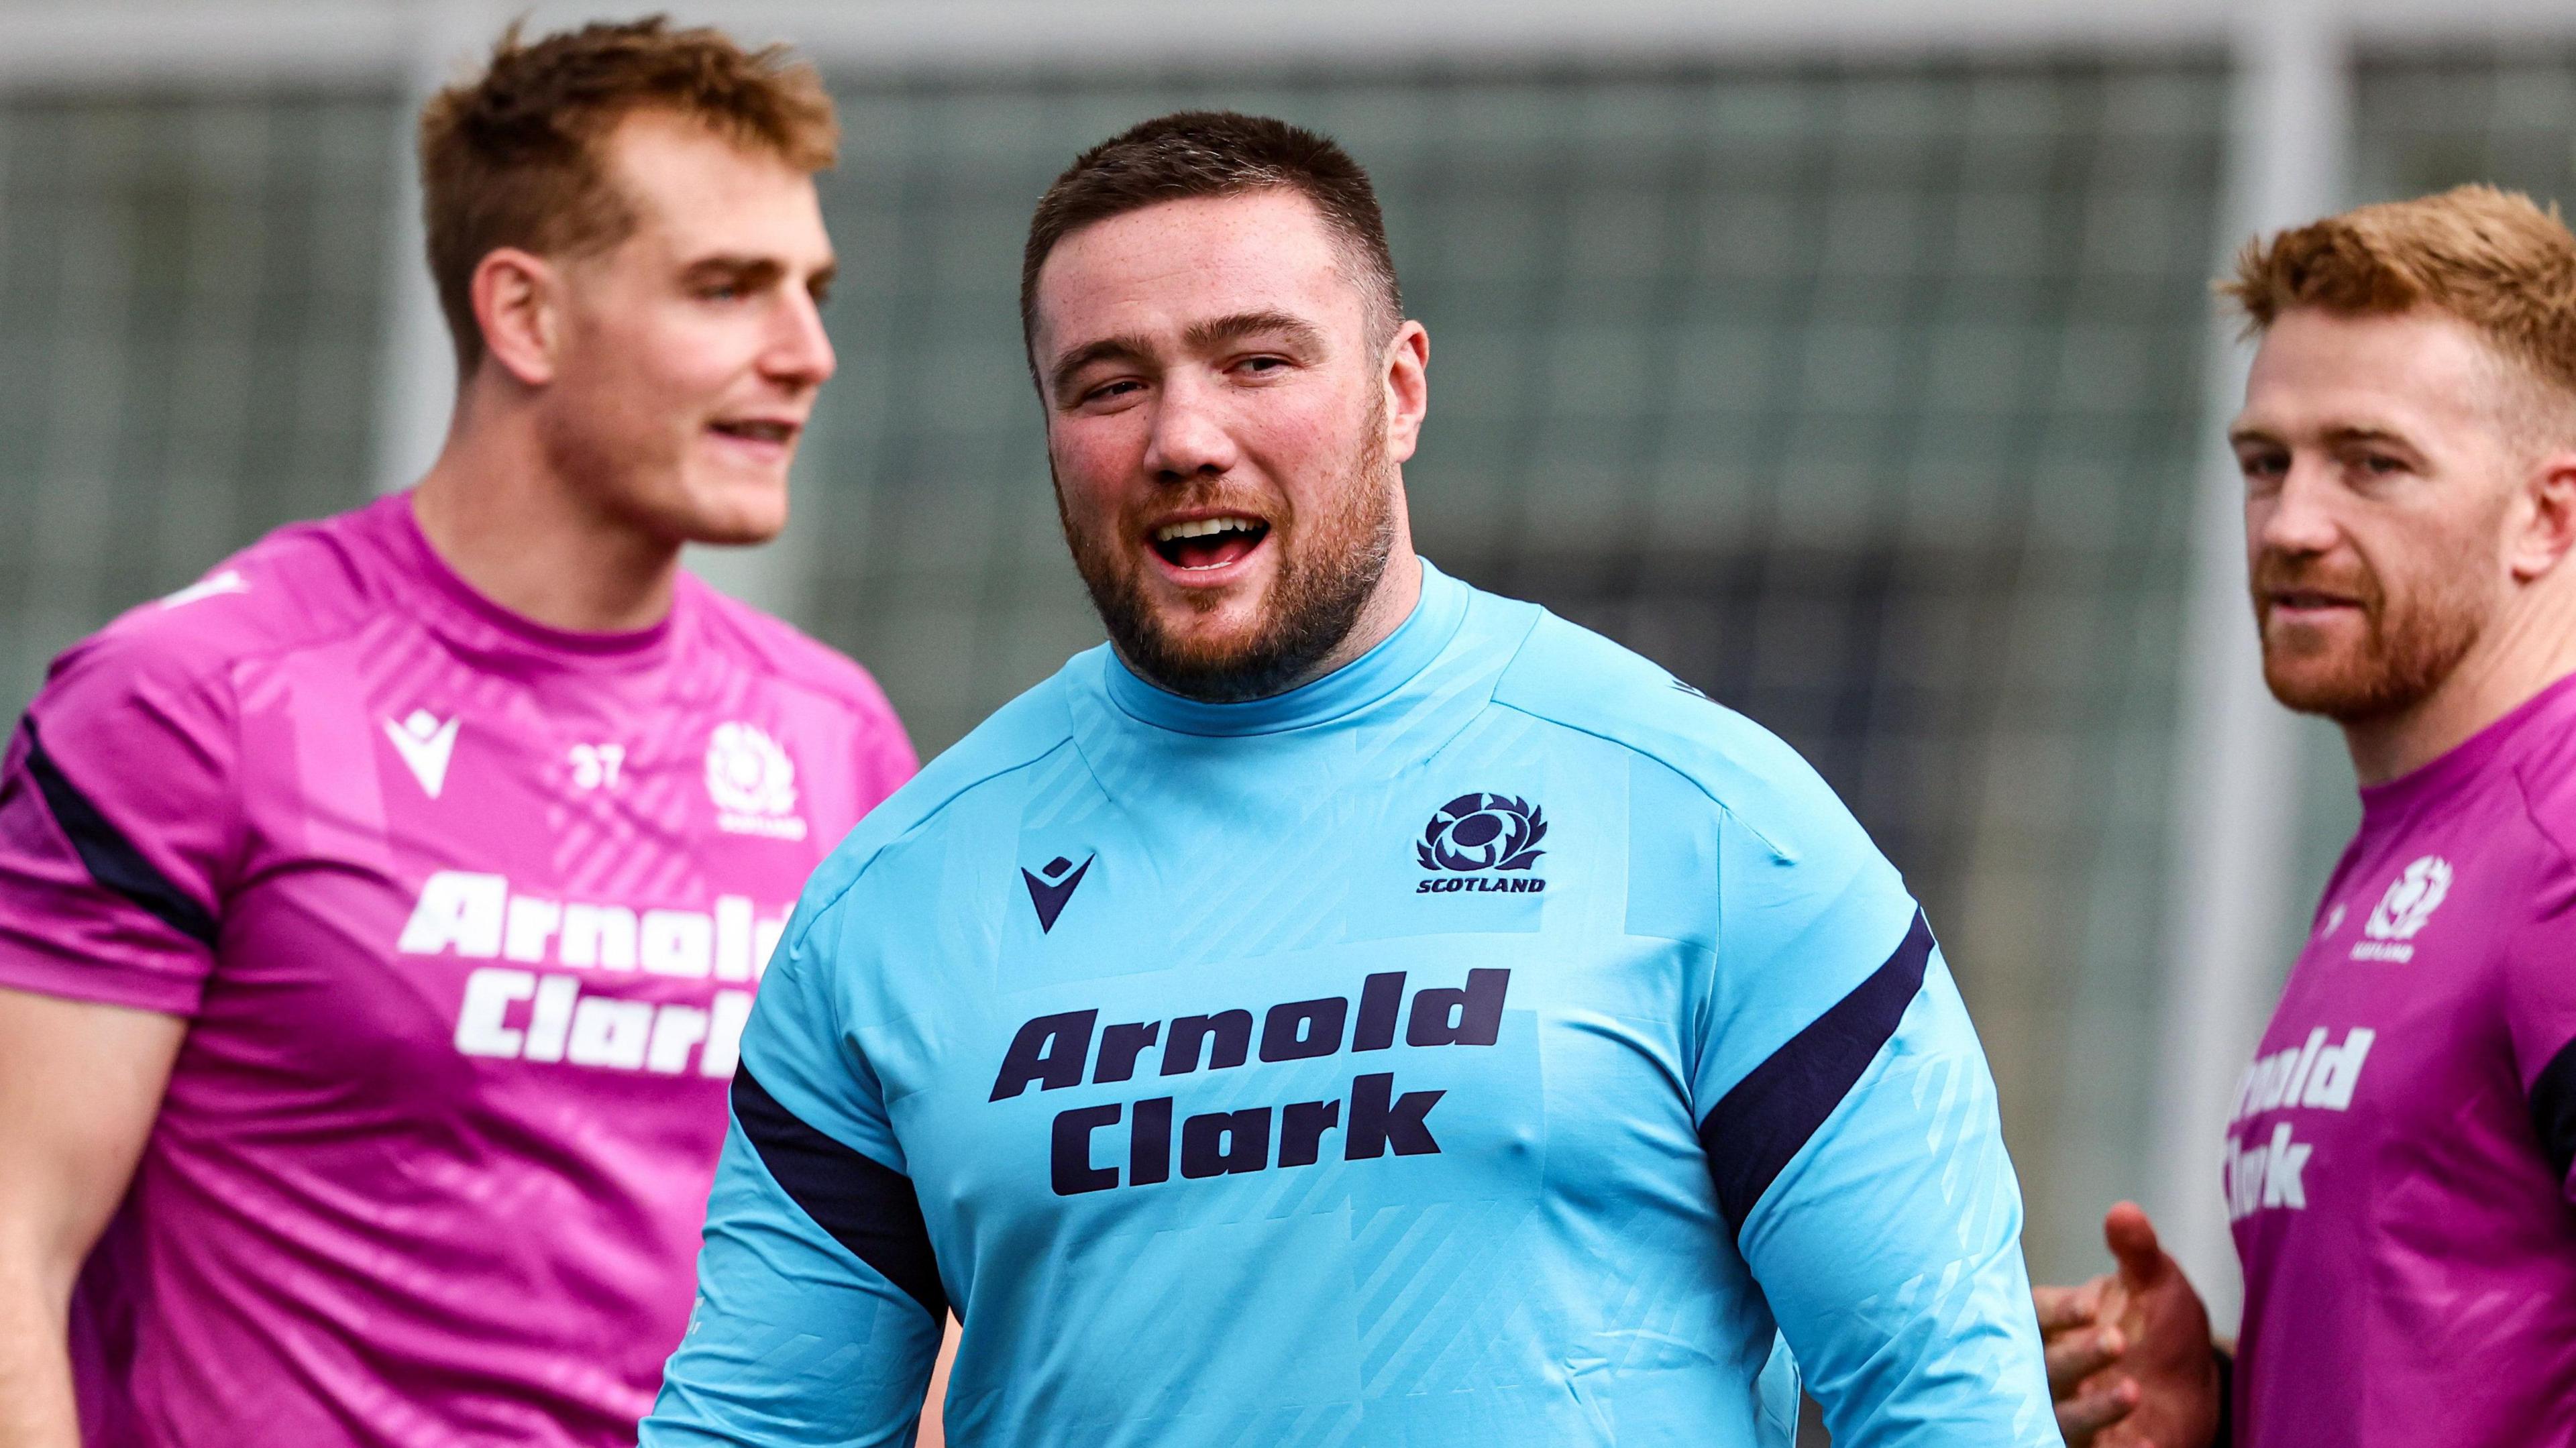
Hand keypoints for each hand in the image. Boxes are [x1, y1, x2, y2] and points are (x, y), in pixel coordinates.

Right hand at [2031, 1202, 2221, 1447]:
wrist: (2188, 1389)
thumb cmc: (2159, 1325)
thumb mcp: (2156, 1283)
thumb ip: (2138, 1251)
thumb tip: (2124, 1211)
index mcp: (2053, 1321)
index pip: (2038, 1313)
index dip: (2061, 1310)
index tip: (2092, 1305)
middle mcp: (2049, 1366)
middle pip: (2045, 1364)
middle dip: (2078, 1354)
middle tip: (2118, 1340)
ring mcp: (2066, 1410)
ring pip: (2061, 1415)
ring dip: (2092, 1408)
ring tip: (2134, 1391)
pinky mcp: (2093, 1446)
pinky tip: (2147, 1445)